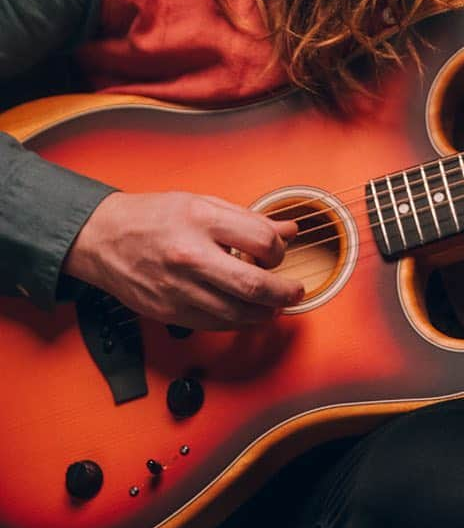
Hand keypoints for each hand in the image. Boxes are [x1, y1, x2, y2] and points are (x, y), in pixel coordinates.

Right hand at [63, 191, 303, 329]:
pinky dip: (237, 322)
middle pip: (252, 285)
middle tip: (296, 291)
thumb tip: (289, 230)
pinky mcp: (169, 312)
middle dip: (284, 293)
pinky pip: (214, 324)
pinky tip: (247, 313)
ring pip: (236, 313)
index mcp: (202, 222)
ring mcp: (178, 289)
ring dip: (264, 313)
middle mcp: (190, 257)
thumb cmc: (153, 216)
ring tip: (275, 305)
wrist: (102, 238)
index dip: (279, 251)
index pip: (260, 241)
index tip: (278, 253)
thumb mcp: (204, 203)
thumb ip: (249, 219)